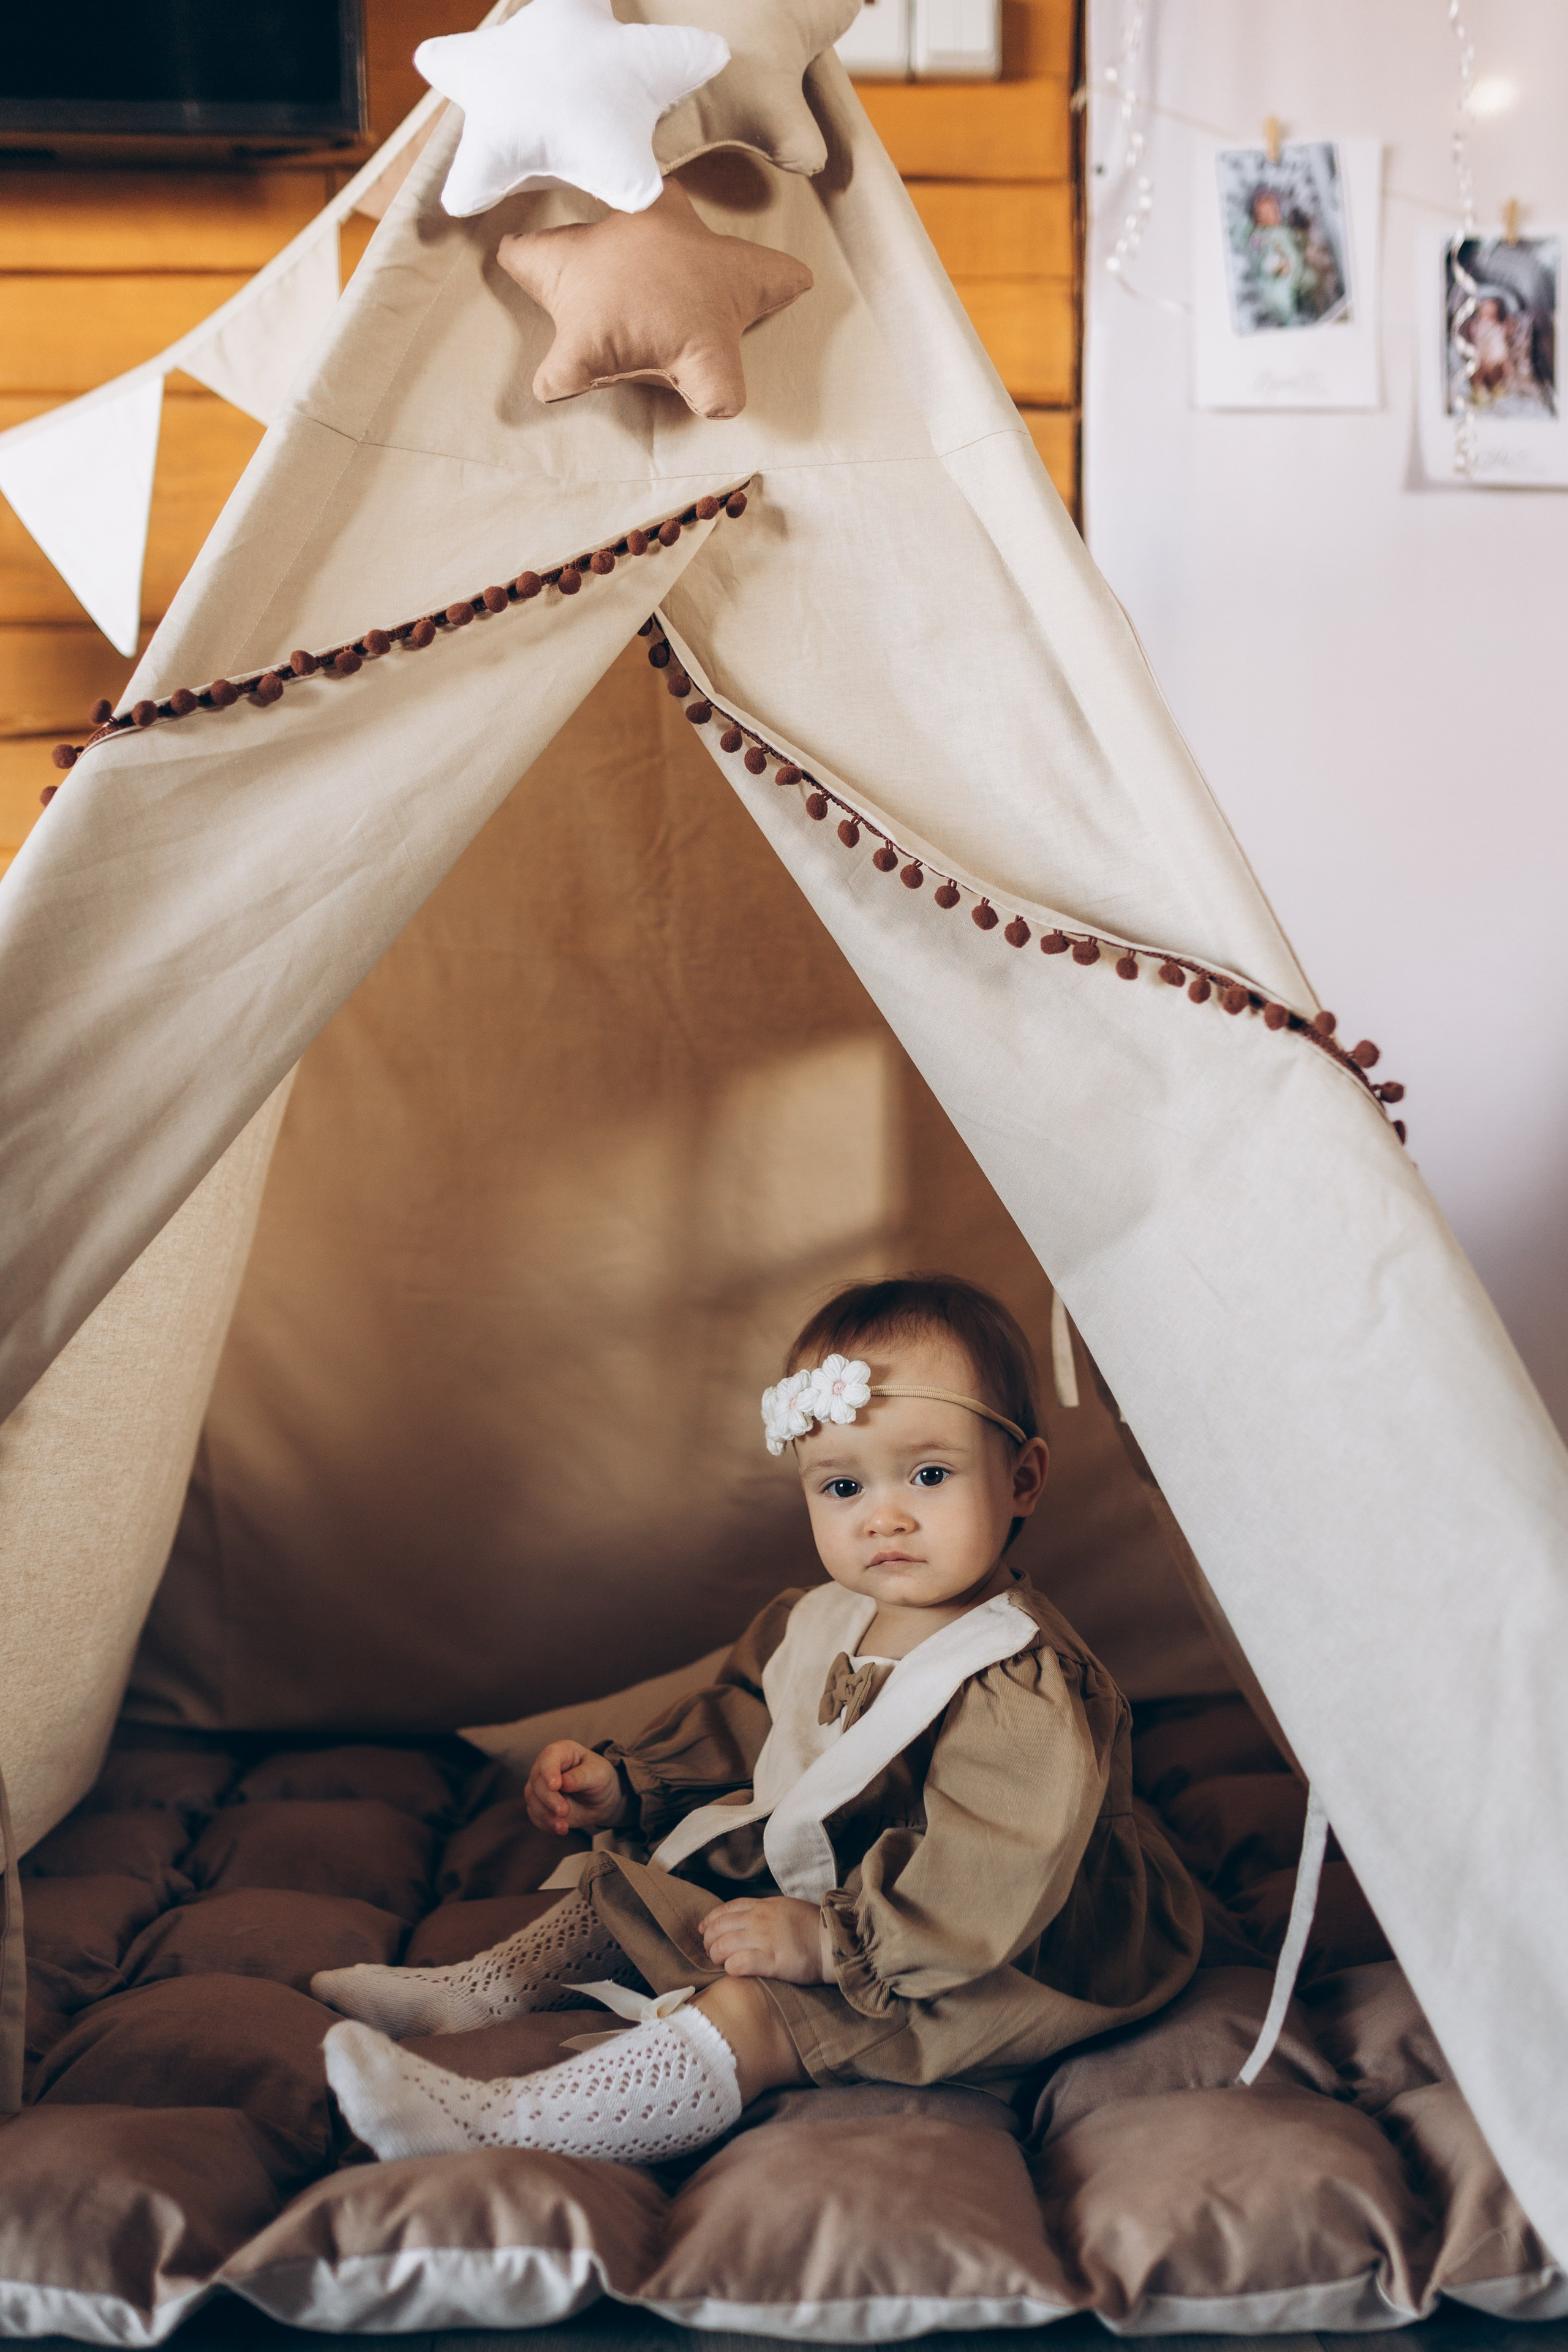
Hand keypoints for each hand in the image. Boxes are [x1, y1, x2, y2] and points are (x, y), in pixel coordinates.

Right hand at [524, 1740, 626, 1836]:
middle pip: (537, 1781)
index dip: (549, 1772)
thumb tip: (564, 1783)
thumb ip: (582, 1777)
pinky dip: (545, 1823)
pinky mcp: (539, 1804)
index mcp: (561, 1752)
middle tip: (564, 1811)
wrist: (600, 1799)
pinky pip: (534, 1814)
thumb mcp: (599, 1774)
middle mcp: (546, 1767)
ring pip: (532, 1799)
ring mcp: (540, 1786)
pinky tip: (560, 1828)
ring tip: (563, 1827)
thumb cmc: (600, 1779)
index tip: (555, 1786)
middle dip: (549, 1799)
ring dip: (546, 1815)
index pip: (548, 1758)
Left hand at [698, 1897, 828, 1984]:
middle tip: (711, 1952)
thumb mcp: (787, 1908)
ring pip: (723, 1946)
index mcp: (764, 1905)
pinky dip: (730, 1968)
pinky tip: (733, 1971)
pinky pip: (738, 1964)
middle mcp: (760, 1919)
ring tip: (721, 1963)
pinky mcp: (771, 1960)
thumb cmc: (813, 1928)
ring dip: (716, 1956)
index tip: (703, 1929)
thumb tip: (748, 1918)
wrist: (834, 1942)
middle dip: (709, 1941)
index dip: (711, 1920)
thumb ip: (766, 1912)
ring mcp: (764, 1939)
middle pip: (719, 1928)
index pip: (727, 1909)